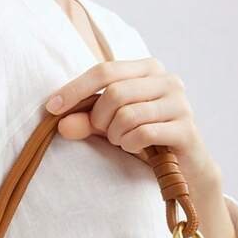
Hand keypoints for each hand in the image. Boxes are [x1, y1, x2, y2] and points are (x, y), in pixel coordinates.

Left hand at [45, 57, 217, 190]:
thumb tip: (61, 124)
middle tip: (106, 134)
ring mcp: (180, 103)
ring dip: (116, 135)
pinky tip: (136, 148)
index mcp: (148, 68)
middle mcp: (167, 79)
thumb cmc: (145, 141)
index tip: (51, 108)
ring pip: (128, 114)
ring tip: (123, 141)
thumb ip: (86, 122)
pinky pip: (143, 134)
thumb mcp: (110, 127)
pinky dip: (131, 145)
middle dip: (99, 119)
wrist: (186, 169)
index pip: (104, 70)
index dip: (75, 89)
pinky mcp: (186, 128)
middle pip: (114, 93)